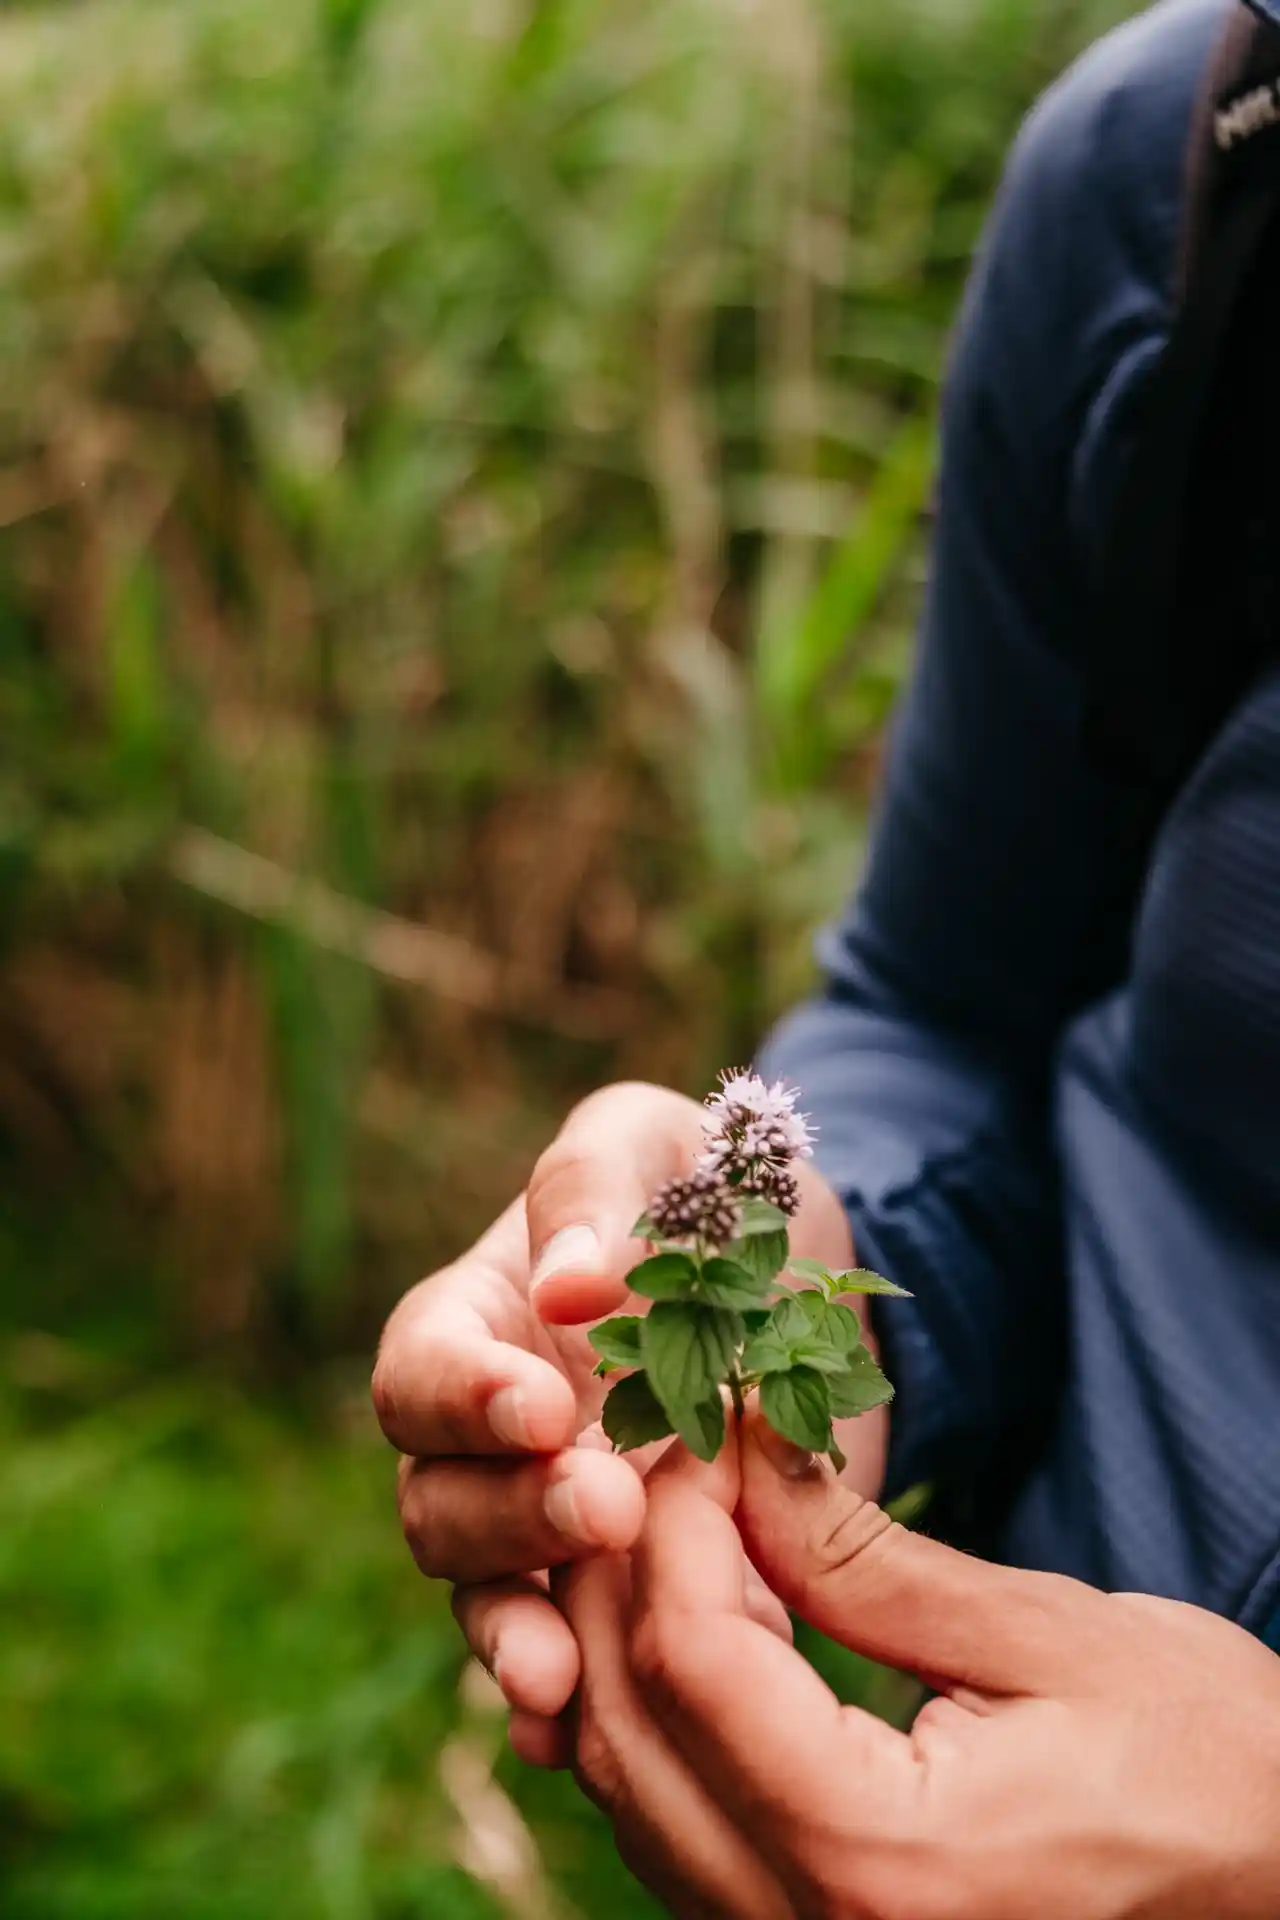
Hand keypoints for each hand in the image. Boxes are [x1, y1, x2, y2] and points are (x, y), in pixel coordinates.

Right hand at [371, 1080, 879, 1759]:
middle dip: (511, 1516)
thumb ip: (594, 1194)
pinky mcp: (622, 1592)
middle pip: (441, 1501)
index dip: (465, 1399)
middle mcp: (486, 1440)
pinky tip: (581, 1741)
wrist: (797, 1277)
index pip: (422, 1373)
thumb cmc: (695, 1188)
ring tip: (561, 1676)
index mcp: (473, 1324)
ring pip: (487, 1596)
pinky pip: (570, 1659)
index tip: (544, 1408)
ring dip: (515, 1633)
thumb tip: (570, 1290)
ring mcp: (543, 1525)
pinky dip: (561, 1708)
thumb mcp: (650, 1146)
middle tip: (606, 1506)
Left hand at [560, 1410, 1279, 1919]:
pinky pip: (671, 1830)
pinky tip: (712, 1622)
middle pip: (624, 1720)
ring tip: (688, 1520)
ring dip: (627, 1636)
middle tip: (675, 1455)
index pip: (692, 1657)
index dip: (674, 1515)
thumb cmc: (1213, 1770)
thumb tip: (739, 1449)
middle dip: (625, 1565)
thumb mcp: (1047, 1639)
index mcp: (879, 1862)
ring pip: (625, 1784)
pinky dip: (661, 1713)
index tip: (703, 1420)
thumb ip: (862, 1557)